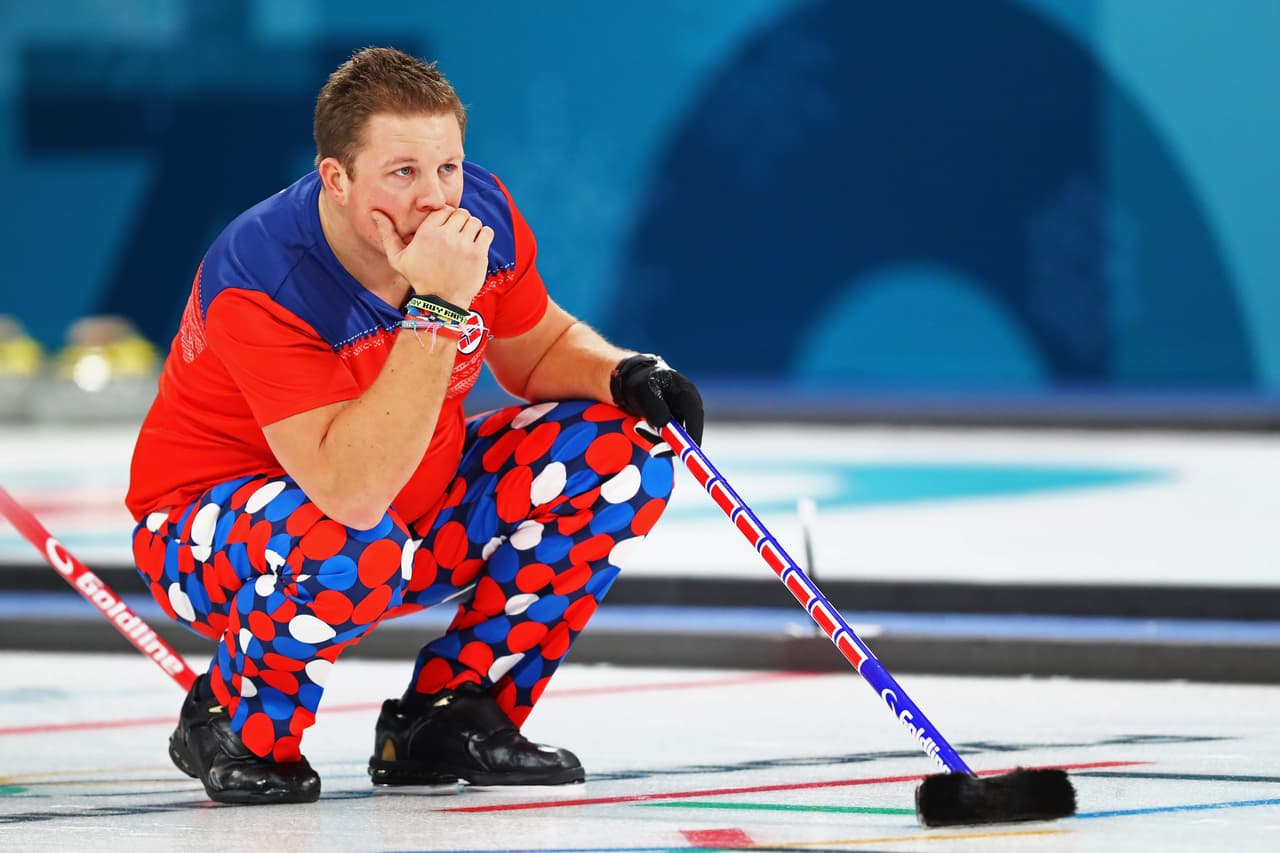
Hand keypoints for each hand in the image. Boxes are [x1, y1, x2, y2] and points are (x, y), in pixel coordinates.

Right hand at [372, 207, 493, 304]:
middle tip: (458, 235)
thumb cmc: (418, 278)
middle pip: (461, 213)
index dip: (447, 216)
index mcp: (426, 233)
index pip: (444, 209)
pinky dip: (484, 235)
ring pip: (474, 221)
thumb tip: (375, 212)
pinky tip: (477, 245)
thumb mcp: (397, 257)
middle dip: (461, 222)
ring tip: (467, 241)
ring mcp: (463, 245)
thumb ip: (387, 233)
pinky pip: (487, 231)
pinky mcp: (478, 254)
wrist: (440, 302)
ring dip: (472, 228)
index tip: (447, 228)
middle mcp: (445, 236)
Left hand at [610, 353, 703, 444]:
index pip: (695, 415)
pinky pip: (668, 436)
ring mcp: (681, 414)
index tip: (683, 450)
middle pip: (689, 430)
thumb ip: (655, 408)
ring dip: (657, 437)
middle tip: (652, 451)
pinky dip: (655, 436)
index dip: (692, 434)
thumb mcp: (643, 391)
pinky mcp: (673, 422)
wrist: (631, 381)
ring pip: (676, 436)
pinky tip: (641, 426)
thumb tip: (665, 425)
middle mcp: (688, 404)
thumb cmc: (639, 382)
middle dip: (670, 442)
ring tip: (638, 427)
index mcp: (686, 392)